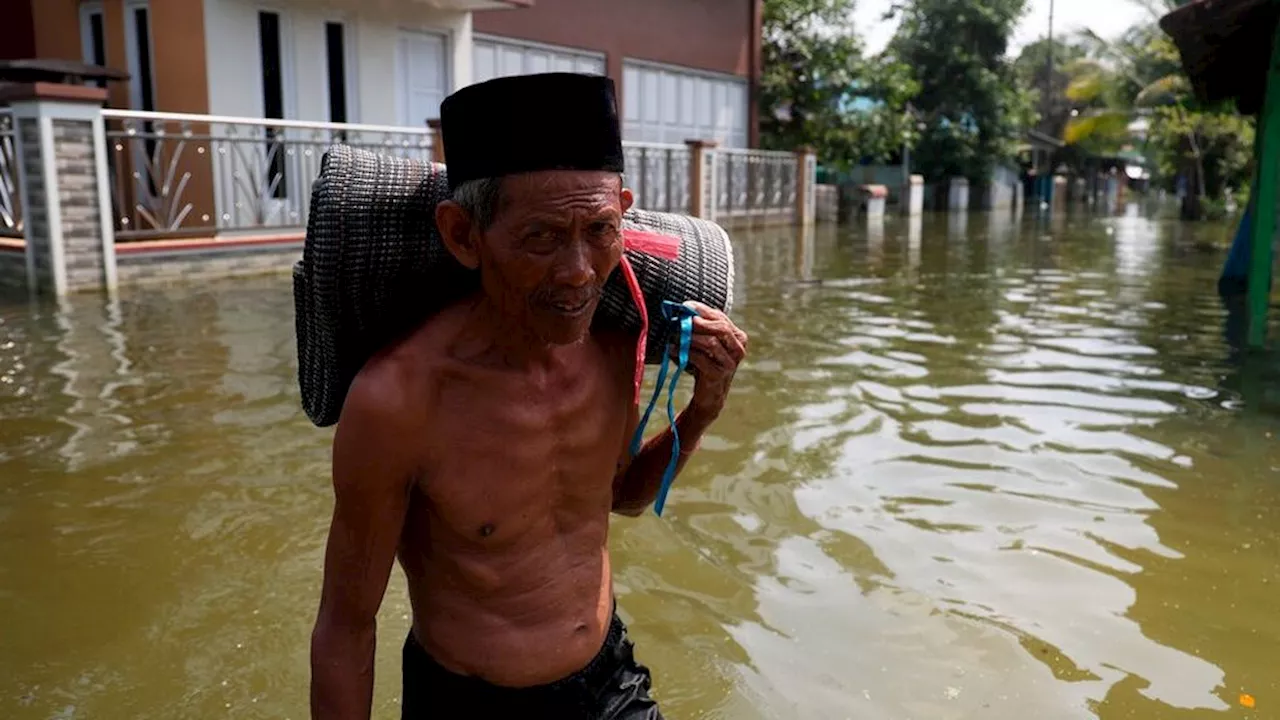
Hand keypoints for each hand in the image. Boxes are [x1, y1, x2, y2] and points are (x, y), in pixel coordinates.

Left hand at [676, 301, 747, 418]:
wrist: (709, 394)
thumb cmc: (706, 364)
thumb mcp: (707, 343)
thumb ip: (701, 327)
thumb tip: (685, 310)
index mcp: (738, 337)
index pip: (721, 318)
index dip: (703, 310)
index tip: (686, 305)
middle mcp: (738, 349)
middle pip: (721, 328)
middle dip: (700, 322)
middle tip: (684, 319)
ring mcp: (730, 363)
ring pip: (711, 343)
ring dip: (690, 337)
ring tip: (675, 335)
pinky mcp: (718, 375)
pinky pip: (700, 359)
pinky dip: (684, 352)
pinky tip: (672, 349)